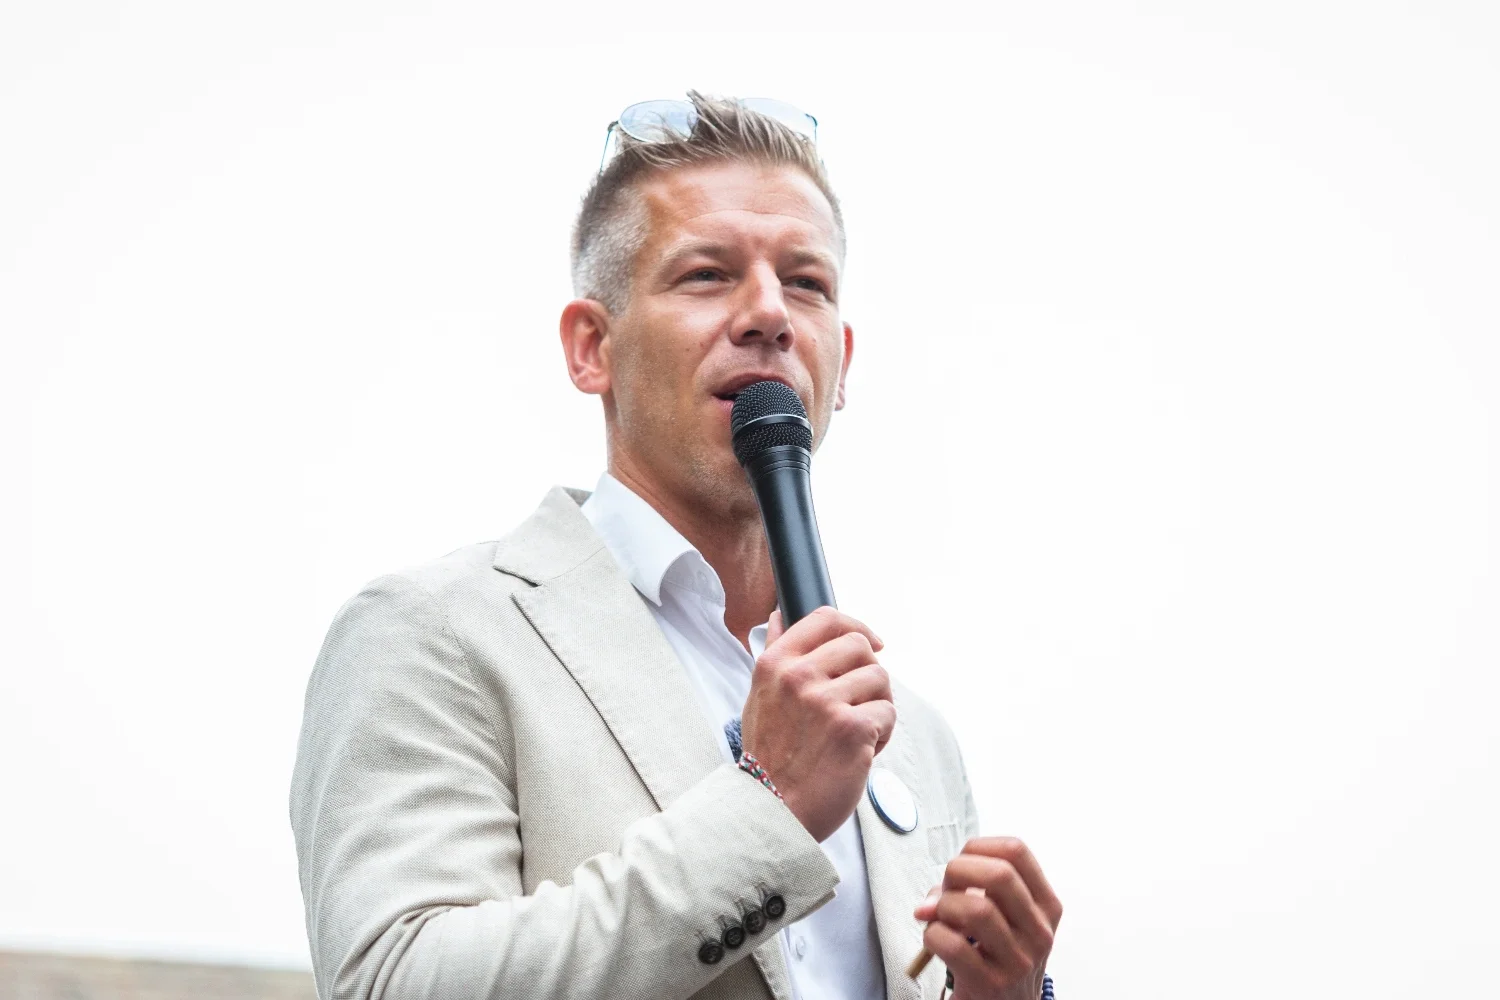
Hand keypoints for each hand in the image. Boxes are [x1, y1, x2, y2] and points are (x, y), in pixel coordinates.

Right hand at [739, 606, 895, 841]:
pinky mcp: (853, 728)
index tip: (872, 642)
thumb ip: (775, 655)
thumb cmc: (769, 757)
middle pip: (860, 646)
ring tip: (855, 732)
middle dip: (868, 673)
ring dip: (876, 705)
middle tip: (859, 702)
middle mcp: (799, 676)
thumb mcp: (759, 697)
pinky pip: (888, 712)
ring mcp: (826, 701)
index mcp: (776, 663)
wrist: (771, 811)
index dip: (856, 626)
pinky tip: (860, 751)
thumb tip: (780, 616)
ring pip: (879, 678)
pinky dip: (882, 734)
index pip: (825, 618)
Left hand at [913, 837, 1062, 999]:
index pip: (1017, 851)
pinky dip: (932, 935)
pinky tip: (936, 941)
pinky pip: (951, 944)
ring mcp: (1018, 960)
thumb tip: (930, 902)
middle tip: (948, 890)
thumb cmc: (998, 955)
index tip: (964, 862)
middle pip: (999, 874)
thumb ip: (970, 893)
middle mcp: (1038, 931)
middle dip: (958, 872)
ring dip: (944, 907)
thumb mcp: (1004, 920)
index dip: (979, 847)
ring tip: (940, 918)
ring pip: (976, 908)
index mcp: (1045, 906)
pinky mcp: (991, 984)